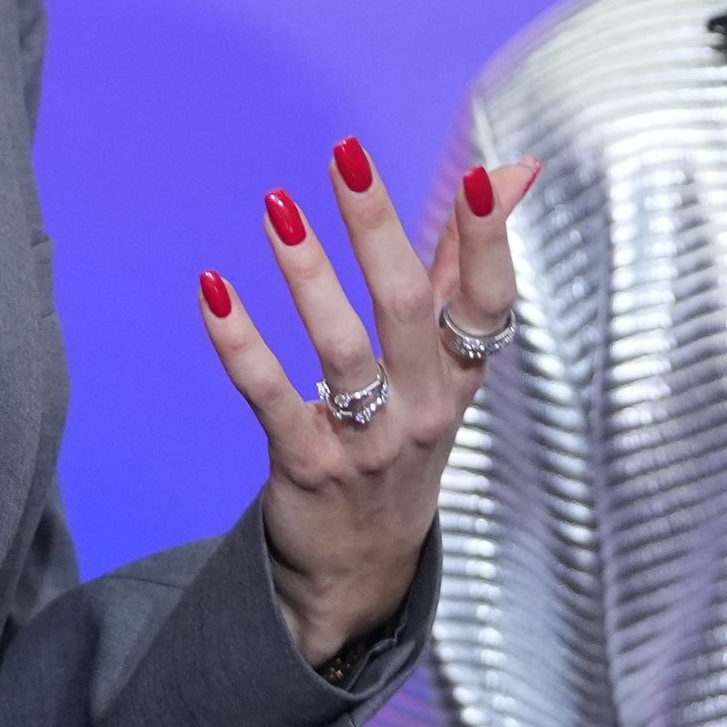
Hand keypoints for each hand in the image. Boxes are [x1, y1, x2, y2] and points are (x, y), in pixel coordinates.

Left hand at [197, 140, 538, 671]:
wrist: (363, 569)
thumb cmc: (407, 435)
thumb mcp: (447, 362)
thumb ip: (467, 263)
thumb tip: (514, 168)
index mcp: (461, 375)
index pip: (489, 302)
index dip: (490, 244)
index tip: (480, 179)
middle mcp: (423, 407)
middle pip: (408, 308)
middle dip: (378, 229)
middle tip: (346, 157)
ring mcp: (367, 442)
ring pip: (340, 348)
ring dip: (308, 272)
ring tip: (276, 208)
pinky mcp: (307, 465)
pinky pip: (271, 396)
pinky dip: (240, 342)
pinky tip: (212, 289)